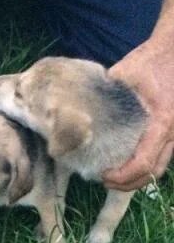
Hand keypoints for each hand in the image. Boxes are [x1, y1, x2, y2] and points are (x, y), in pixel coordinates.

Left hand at [104, 39, 173, 190]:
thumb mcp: (127, 72)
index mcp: (162, 121)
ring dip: (137, 178)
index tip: (103, 176)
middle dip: (128, 184)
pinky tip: (126, 164)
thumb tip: (79, 106)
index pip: (144, 162)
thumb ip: (106, 92)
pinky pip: (161, 156)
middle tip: (105, 181)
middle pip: (153, 173)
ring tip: (114, 177)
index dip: (123, 176)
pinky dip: (144, 166)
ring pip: (160, 168)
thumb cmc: (153, 59)